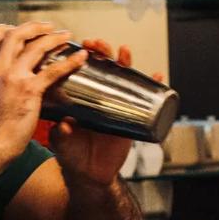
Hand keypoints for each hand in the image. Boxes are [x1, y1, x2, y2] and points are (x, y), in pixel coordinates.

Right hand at [0, 22, 87, 167]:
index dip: (3, 29)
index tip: (15, 28)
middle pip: (15, 35)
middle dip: (34, 26)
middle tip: (47, 27)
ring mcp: (13, 78)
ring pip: (36, 47)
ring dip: (54, 37)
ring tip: (66, 35)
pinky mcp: (30, 90)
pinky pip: (54, 70)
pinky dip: (70, 61)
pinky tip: (81, 58)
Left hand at [49, 42, 162, 187]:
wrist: (89, 176)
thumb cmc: (72, 155)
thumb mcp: (62, 143)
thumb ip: (61, 134)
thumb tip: (65, 123)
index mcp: (81, 100)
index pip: (82, 72)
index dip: (82, 58)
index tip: (79, 46)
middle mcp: (99, 99)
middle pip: (104, 69)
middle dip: (102, 52)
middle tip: (96, 44)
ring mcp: (116, 107)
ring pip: (124, 79)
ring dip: (126, 62)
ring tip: (124, 51)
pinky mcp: (132, 119)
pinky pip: (145, 101)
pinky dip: (153, 87)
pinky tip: (157, 77)